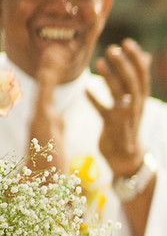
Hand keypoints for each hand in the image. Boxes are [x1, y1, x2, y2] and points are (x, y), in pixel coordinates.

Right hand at [27, 44, 71, 170]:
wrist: (41, 189)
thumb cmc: (49, 169)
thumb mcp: (55, 142)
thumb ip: (56, 127)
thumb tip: (58, 116)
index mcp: (46, 121)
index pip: (50, 92)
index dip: (53, 74)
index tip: (59, 56)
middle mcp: (40, 118)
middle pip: (45, 87)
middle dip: (51, 67)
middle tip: (58, 47)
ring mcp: (38, 121)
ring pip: (44, 90)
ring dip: (49, 69)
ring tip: (55, 50)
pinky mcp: (40, 125)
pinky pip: (44, 101)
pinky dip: (46, 84)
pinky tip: (49, 69)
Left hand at [85, 39, 150, 176]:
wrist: (127, 156)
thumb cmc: (129, 122)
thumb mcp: (137, 101)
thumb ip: (139, 79)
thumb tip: (147, 56)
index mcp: (142, 99)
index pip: (143, 76)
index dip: (136, 59)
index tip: (128, 43)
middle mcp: (136, 106)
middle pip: (132, 83)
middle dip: (124, 65)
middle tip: (113, 48)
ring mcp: (124, 116)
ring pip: (120, 94)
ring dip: (110, 77)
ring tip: (98, 61)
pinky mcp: (111, 126)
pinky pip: (103, 111)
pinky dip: (95, 100)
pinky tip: (86, 88)